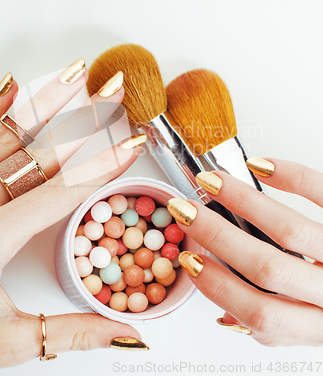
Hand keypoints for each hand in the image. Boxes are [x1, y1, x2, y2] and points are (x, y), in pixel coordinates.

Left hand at [0, 64, 144, 375]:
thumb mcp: (5, 343)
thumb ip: (71, 333)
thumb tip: (127, 333)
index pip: (62, 192)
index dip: (103, 165)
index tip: (132, 143)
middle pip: (40, 153)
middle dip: (84, 119)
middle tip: (112, 91)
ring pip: (4, 137)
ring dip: (44, 103)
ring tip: (73, 74)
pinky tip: (9, 87)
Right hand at [168, 158, 322, 345]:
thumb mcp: (320, 331)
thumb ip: (277, 324)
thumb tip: (226, 313)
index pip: (261, 313)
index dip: (218, 286)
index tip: (191, 259)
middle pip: (265, 267)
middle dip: (216, 235)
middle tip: (187, 211)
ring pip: (288, 228)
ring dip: (242, 202)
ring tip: (213, 182)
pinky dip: (291, 174)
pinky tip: (263, 165)